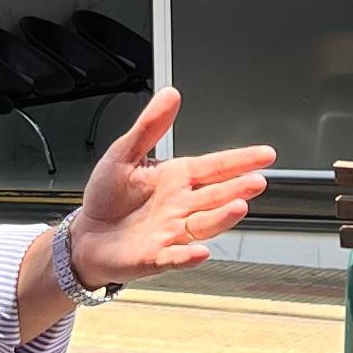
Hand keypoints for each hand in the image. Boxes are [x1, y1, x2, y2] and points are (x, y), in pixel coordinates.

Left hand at [66, 89, 275, 289]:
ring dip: (222, 218)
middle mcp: (181, 205)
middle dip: (238, 188)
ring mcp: (171, 232)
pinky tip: (200, 251)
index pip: (215, 166)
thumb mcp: (124, 153)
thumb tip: (170, 95)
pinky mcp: (155, 256)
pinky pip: (174, 257)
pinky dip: (187, 256)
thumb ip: (149, 127)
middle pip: (216, 195)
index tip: (266, 154)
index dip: (241, 160)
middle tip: (257, 181)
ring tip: (239, 206)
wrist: (87, 235)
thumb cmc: (107, 197)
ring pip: (204, 224)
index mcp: (176, 178)